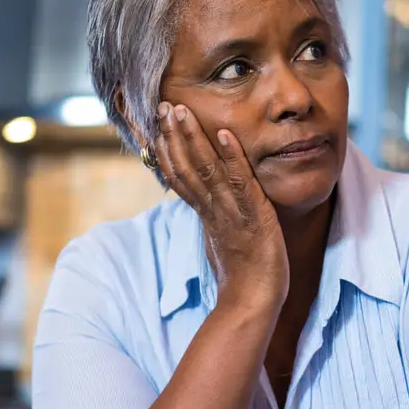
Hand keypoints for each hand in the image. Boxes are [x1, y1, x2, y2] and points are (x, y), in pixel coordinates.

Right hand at [155, 102, 287, 310]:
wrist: (252, 303)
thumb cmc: (243, 276)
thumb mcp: (223, 242)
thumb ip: (214, 222)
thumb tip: (206, 211)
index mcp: (205, 214)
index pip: (179, 177)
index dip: (166, 151)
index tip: (155, 126)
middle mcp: (212, 210)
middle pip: (185, 168)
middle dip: (173, 136)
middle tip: (161, 105)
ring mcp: (230, 212)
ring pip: (205, 169)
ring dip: (193, 139)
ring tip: (181, 110)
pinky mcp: (252, 216)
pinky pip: (239, 182)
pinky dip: (232, 157)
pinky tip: (225, 134)